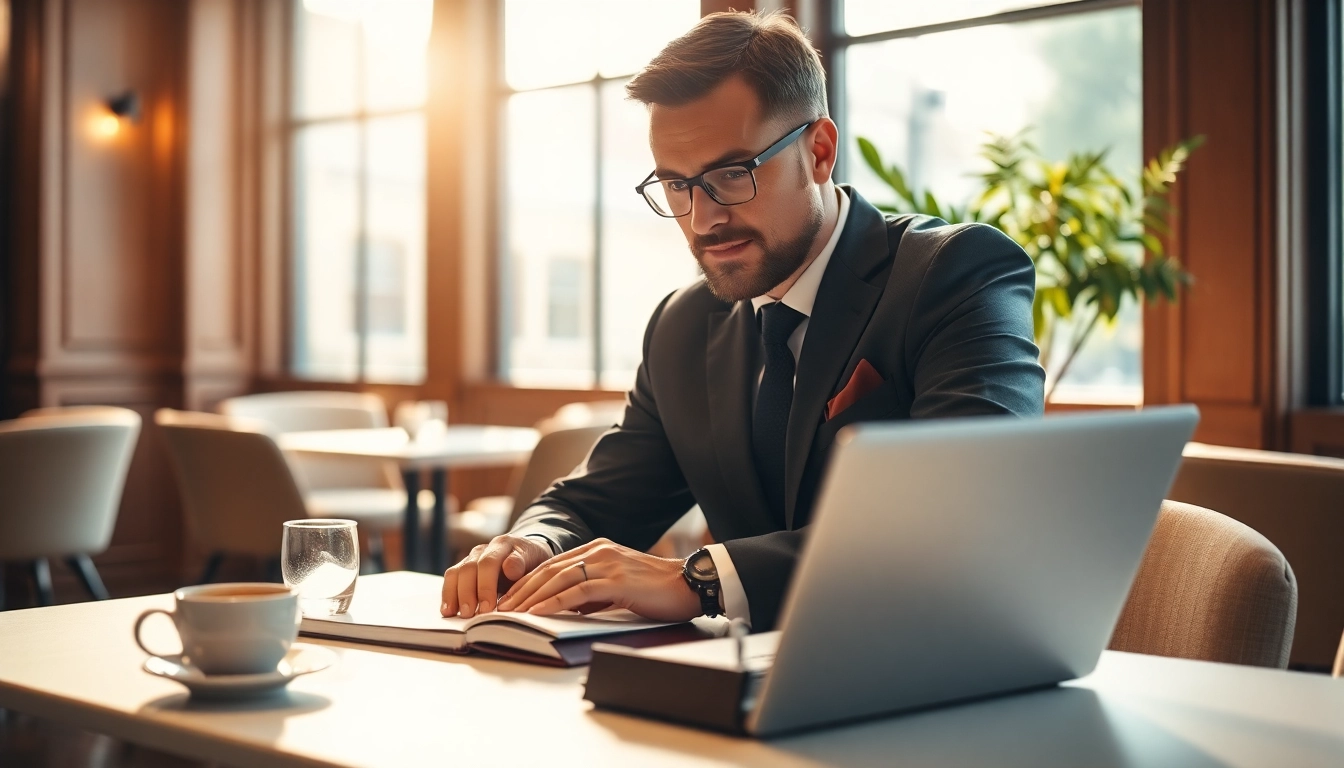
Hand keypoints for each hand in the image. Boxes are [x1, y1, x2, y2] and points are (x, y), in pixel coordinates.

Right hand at [440, 534, 552, 617]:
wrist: (526, 555)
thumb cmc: (532, 561)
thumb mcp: (536, 560)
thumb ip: (522, 564)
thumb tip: (509, 569)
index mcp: (502, 544)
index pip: (489, 563)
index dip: (486, 586)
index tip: (488, 607)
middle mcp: (483, 549)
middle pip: (469, 569)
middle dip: (468, 594)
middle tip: (470, 615)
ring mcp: (471, 558)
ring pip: (456, 573)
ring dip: (454, 595)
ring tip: (454, 615)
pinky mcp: (463, 569)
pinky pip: (451, 579)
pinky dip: (448, 595)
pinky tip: (448, 611)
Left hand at [496, 538, 700, 621]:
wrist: (689, 584)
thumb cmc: (657, 591)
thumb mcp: (617, 587)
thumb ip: (593, 592)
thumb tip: (567, 606)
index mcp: (598, 549)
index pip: (552, 565)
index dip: (526, 582)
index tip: (507, 599)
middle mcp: (599, 551)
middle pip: (548, 569)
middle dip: (520, 590)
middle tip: (499, 609)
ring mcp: (607, 563)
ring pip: (558, 578)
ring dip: (530, 598)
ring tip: (511, 613)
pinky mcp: (615, 579)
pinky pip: (577, 591)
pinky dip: (553, 603)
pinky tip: (538, 614)